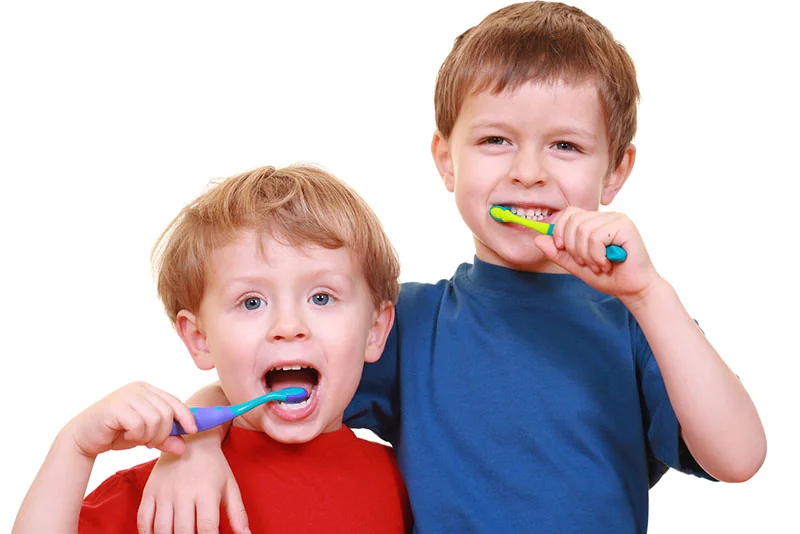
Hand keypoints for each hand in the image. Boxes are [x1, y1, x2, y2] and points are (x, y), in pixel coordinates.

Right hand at [65, 382, 195, 458]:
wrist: (83, 438)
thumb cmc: (116, 434)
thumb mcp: (146, 436)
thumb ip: (165, 439)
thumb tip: (184, 447)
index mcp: (148, 390)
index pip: (175, 402)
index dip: (187, 417)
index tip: (193, 431)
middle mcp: (139, 388)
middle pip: (167, 412)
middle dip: (163, 433)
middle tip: (150, 442)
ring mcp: (127, 395)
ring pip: (155, 420)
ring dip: (149, 436)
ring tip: (137, 439)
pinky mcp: (116, 406)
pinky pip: (139, 424)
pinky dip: (136, 436)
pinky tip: (126, 435)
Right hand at [137, 434, 249, 533]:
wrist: (191, 440)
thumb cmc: (214, 466)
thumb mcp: (230, 486)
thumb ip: (238, 513)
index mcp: (207, 491)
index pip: (207, 526)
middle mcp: (183, 492)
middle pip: (183, 531)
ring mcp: (164, 492)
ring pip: (161, 528)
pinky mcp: (149, 491)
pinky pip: (143, 518)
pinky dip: (146, 533)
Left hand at [534, 207, 660, 298]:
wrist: (632, 289)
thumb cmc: (608, 276)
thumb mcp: (576, 265)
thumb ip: (558, 253)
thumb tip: (538, 239)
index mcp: (594, 221)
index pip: (568, 213)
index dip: (559, 230)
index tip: (561, 248)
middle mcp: (605, 216)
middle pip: (573, 220)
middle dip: (572, 247)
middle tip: (585, 263)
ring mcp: (616, 218)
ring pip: (583, 230)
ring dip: (586, 255)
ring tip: (598, 265)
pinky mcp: (625, 226)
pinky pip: (596, 237)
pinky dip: (597, 256)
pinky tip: (607, 263)